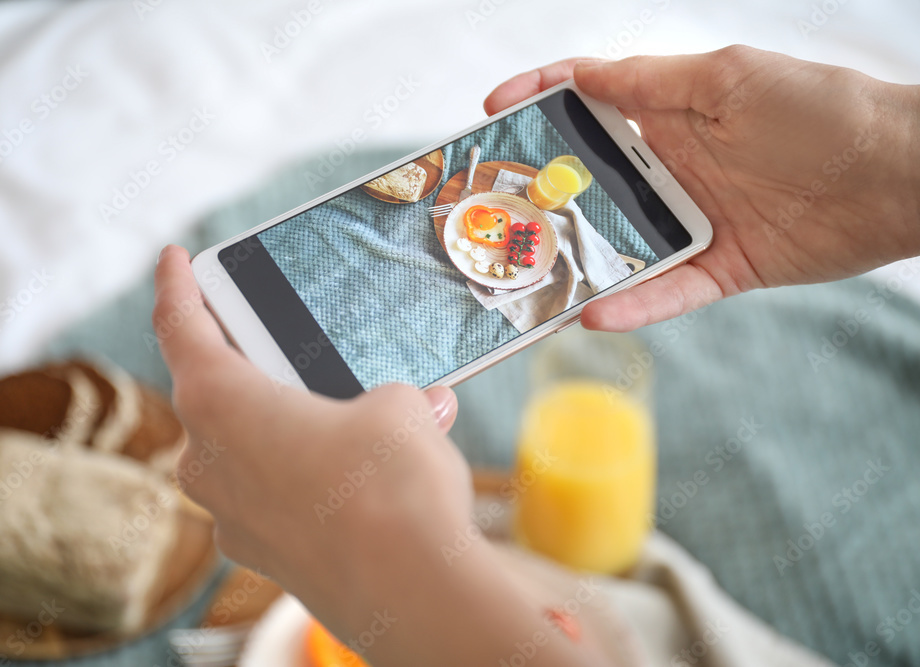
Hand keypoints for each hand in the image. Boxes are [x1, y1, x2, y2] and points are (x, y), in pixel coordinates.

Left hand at [153, 245, 590, 665]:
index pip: (181, 328)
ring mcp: (233, 517)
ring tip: (352, 417)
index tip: (173, 260)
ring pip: (248, 450)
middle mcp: (209, 462)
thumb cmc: (391, 486)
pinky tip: (361, 476)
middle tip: (291, 346)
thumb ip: (391, 398)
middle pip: (216, 394)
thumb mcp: (398, 408)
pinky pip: (274, 497)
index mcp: (220, 405)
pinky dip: (306, 477)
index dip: (176, 286)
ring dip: (289, 427)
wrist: (415, 592)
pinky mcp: (266, 556)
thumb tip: (413, 409)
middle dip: (258, 368)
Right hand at [485, 46, 919, 330]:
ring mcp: (694, 220)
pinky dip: (633, 305)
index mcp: (673, 113)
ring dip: (576, 260)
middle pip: (593, 181)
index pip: (591, 102)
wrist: (900, 174)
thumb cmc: (821, 111)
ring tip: (527, 276)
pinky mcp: (721, 268)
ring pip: (620, 245)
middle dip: (542, 192)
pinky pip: (667, 291)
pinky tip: (594, 313)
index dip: (541, 100)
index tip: (495, 111)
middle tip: (493, 209)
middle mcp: (675, 167)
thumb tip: (582, 75)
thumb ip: (652, 83)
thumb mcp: (728, 79)